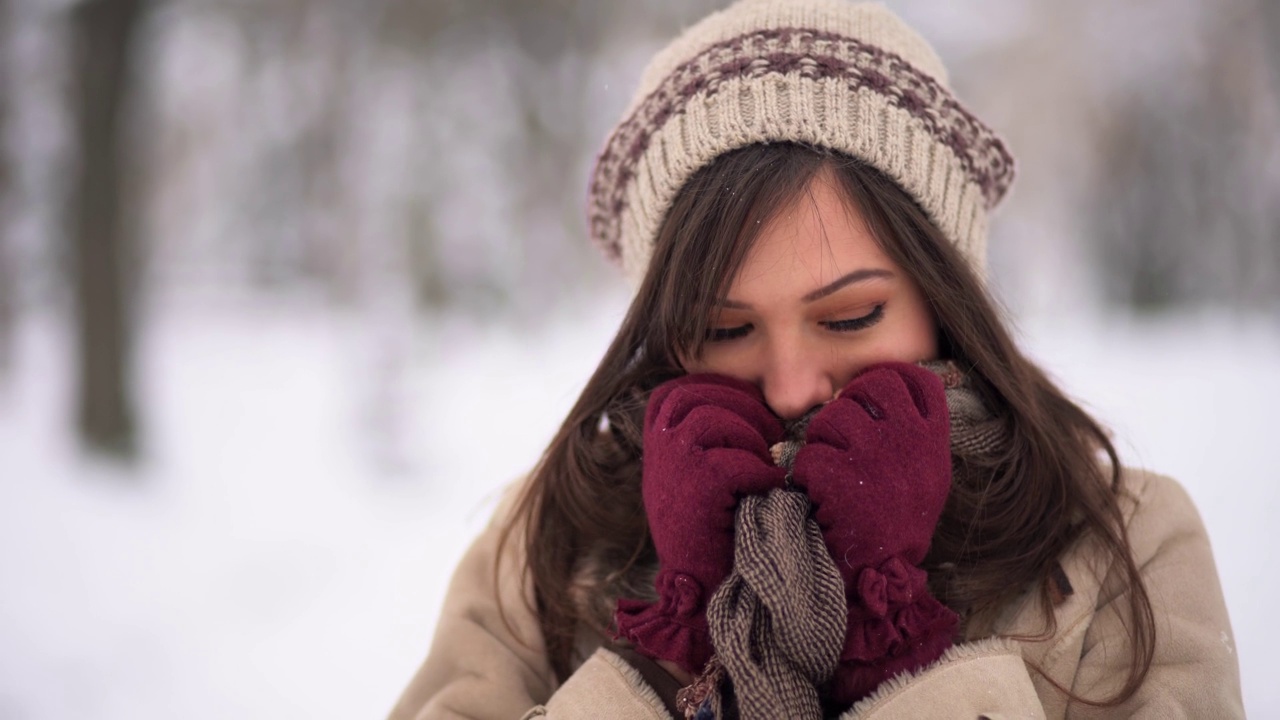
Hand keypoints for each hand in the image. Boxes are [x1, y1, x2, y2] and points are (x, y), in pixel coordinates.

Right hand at [615, 373, 786, 674]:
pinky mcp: (694, 484)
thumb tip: (749, 404)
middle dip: (740, 404)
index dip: (718, 389)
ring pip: (714, 419)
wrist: (697, 584)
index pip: (680, 389)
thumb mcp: (693, 474)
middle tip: (770, 432)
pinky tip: (768, 488)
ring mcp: (670, 462)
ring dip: (749, 438)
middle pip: (696, 393)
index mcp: (654, 442)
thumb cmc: (707, 529)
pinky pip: (736, 460)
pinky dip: (760, 472)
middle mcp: (656, 447)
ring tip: (765, 464)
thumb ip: (705, 438)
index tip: (749, 409)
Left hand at [791, 363, 957, 703]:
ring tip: (832, 474)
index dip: (891, 376)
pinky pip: (809, 454)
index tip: (874, 391)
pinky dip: (805, 475)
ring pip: (832, 417)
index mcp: (933, 439)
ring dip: (823, 442)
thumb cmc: (900, 522)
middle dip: (850, 404)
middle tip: (844, 435)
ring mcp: (872, 454)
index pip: (917, 379)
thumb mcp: (926, 473)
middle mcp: (907, 439)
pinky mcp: (836, 474)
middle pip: (871, 386)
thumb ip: (915, 433)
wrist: (883, 573)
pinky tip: (819, 496)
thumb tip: (890, 388)